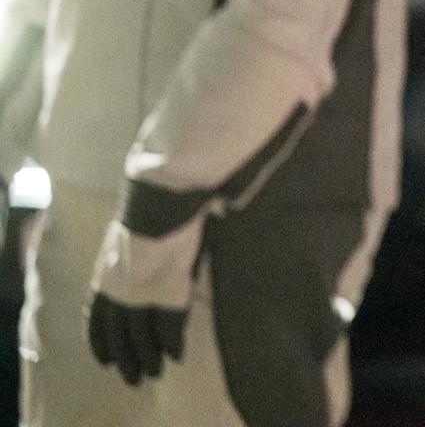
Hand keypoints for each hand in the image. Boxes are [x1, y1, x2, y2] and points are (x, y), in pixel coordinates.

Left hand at [86, 218, 196, 385]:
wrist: (161, 200)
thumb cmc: (149, 209)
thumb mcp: (126, 241)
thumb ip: (128, 262)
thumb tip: (138, 271)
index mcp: (105, 276)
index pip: (95, 318)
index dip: (99, 341)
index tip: (103, 359)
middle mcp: (118, 292)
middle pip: (118, 335)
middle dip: (124, 358)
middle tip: (132, 377)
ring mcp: (142, 295)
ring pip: (141, 337)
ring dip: (148, 358)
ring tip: (155, 372)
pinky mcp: (167, 294)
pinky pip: (168, 328)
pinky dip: (172, 345)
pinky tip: (176, 355)